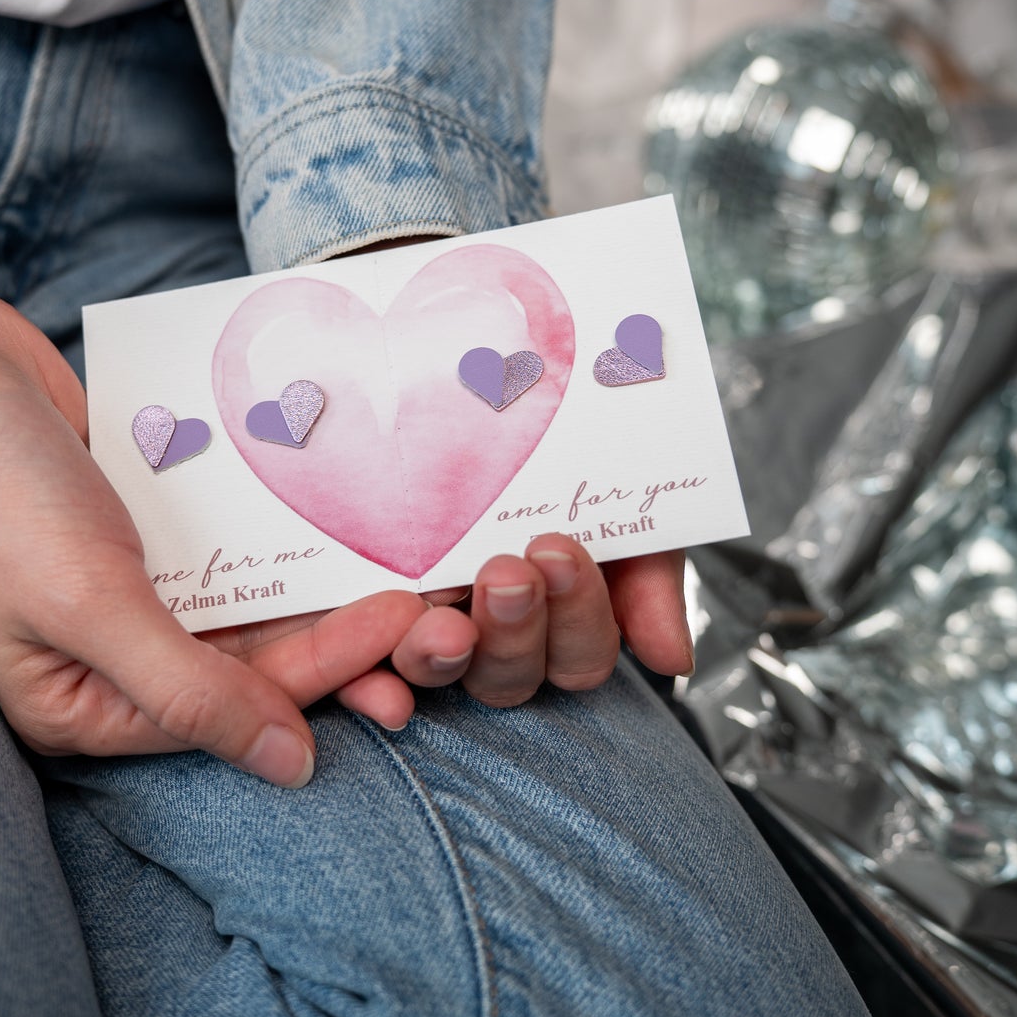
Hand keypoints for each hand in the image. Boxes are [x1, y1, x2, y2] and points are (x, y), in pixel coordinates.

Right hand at [0, 222, 426, 785]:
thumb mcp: (90, 604)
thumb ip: (191, 690)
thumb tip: (288, 768)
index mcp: (79, 706)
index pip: (229, 706)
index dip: (325, 671)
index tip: (406, 623)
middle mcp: (106, 659)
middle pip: (248, 667)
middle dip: (341, 645)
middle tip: (438, 615)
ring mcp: (125, 588)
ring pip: (248, 606)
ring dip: (322, 592)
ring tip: (410, 574)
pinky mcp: (139, 525)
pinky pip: (229, 543)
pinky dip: (281, 535)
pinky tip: (349, 518)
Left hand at [322, 237, 691, 714]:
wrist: (462, 333)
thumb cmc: (551, 422)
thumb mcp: (613, 478)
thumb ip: (647, 563)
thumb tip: (671, 660)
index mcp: (557, 614)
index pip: (578, 654)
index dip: (578, 616)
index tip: (558, 547)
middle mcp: (489, 632)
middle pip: (511, 677)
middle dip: (515, 630)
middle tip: (507, 569)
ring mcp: (416, 623)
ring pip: (437, 674)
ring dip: (441, 658)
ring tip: (442, 621)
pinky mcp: (345, 613)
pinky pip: (352, 669)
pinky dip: (364, 683)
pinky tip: (374, 676)